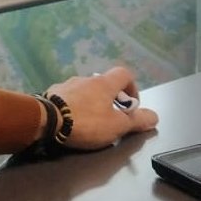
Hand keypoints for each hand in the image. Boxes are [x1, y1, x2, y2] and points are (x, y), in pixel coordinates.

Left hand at [44, 66, 159, 150]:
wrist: (46, 120)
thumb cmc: (86, 122)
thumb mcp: (116, 126)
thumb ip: (136, 121)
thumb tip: (154, 116)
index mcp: (104, 83)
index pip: (124, 74)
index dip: (132, 88)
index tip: (130, 106)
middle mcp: (86, 79)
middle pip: (104, 84)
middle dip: (110, 99)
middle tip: (110, 117)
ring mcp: (66, 85)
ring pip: (85, 91)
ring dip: (90, 103)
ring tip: (89, 122)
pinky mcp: (51, 94)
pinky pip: (68, 98)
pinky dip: (73, 106)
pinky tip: (70, 121)